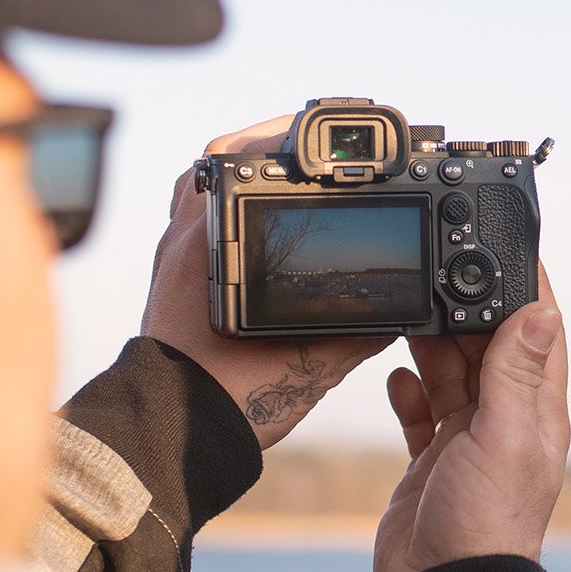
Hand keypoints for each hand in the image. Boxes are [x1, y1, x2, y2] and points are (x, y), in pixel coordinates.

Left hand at [140, 115, 394, 449]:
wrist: (174, 435)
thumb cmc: (227, 398)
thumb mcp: (309, 360)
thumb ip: (357, 329)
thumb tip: (400, 313)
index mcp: (215, 241)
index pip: (250, 161)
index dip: (293, 139)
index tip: (328, 136)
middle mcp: (187, 235)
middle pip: (223, 158)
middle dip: (269, 145)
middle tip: (310, 145)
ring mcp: (173, 252)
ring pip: (203, 183)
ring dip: (241, 171)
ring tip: (285, 170)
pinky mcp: (170, 274)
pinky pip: (195, 217)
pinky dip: (225, 207)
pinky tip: (258, 221)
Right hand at [373, 264, 568, 571]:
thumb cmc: (485, 524)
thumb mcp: (505, 436)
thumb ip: (517, 374)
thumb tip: (543, 311)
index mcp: (537, 413)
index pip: (539, 335)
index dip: (527, 289)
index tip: (511, 244)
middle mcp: (506, 423)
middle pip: (489, 347)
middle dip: (467, 309)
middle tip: (439, 270)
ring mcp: (468, 442)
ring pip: (452, 374)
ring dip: (433, 343)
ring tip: (410, 309)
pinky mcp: (432, 462)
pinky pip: (422, 412)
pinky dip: (409, 390)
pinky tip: (395, 374)